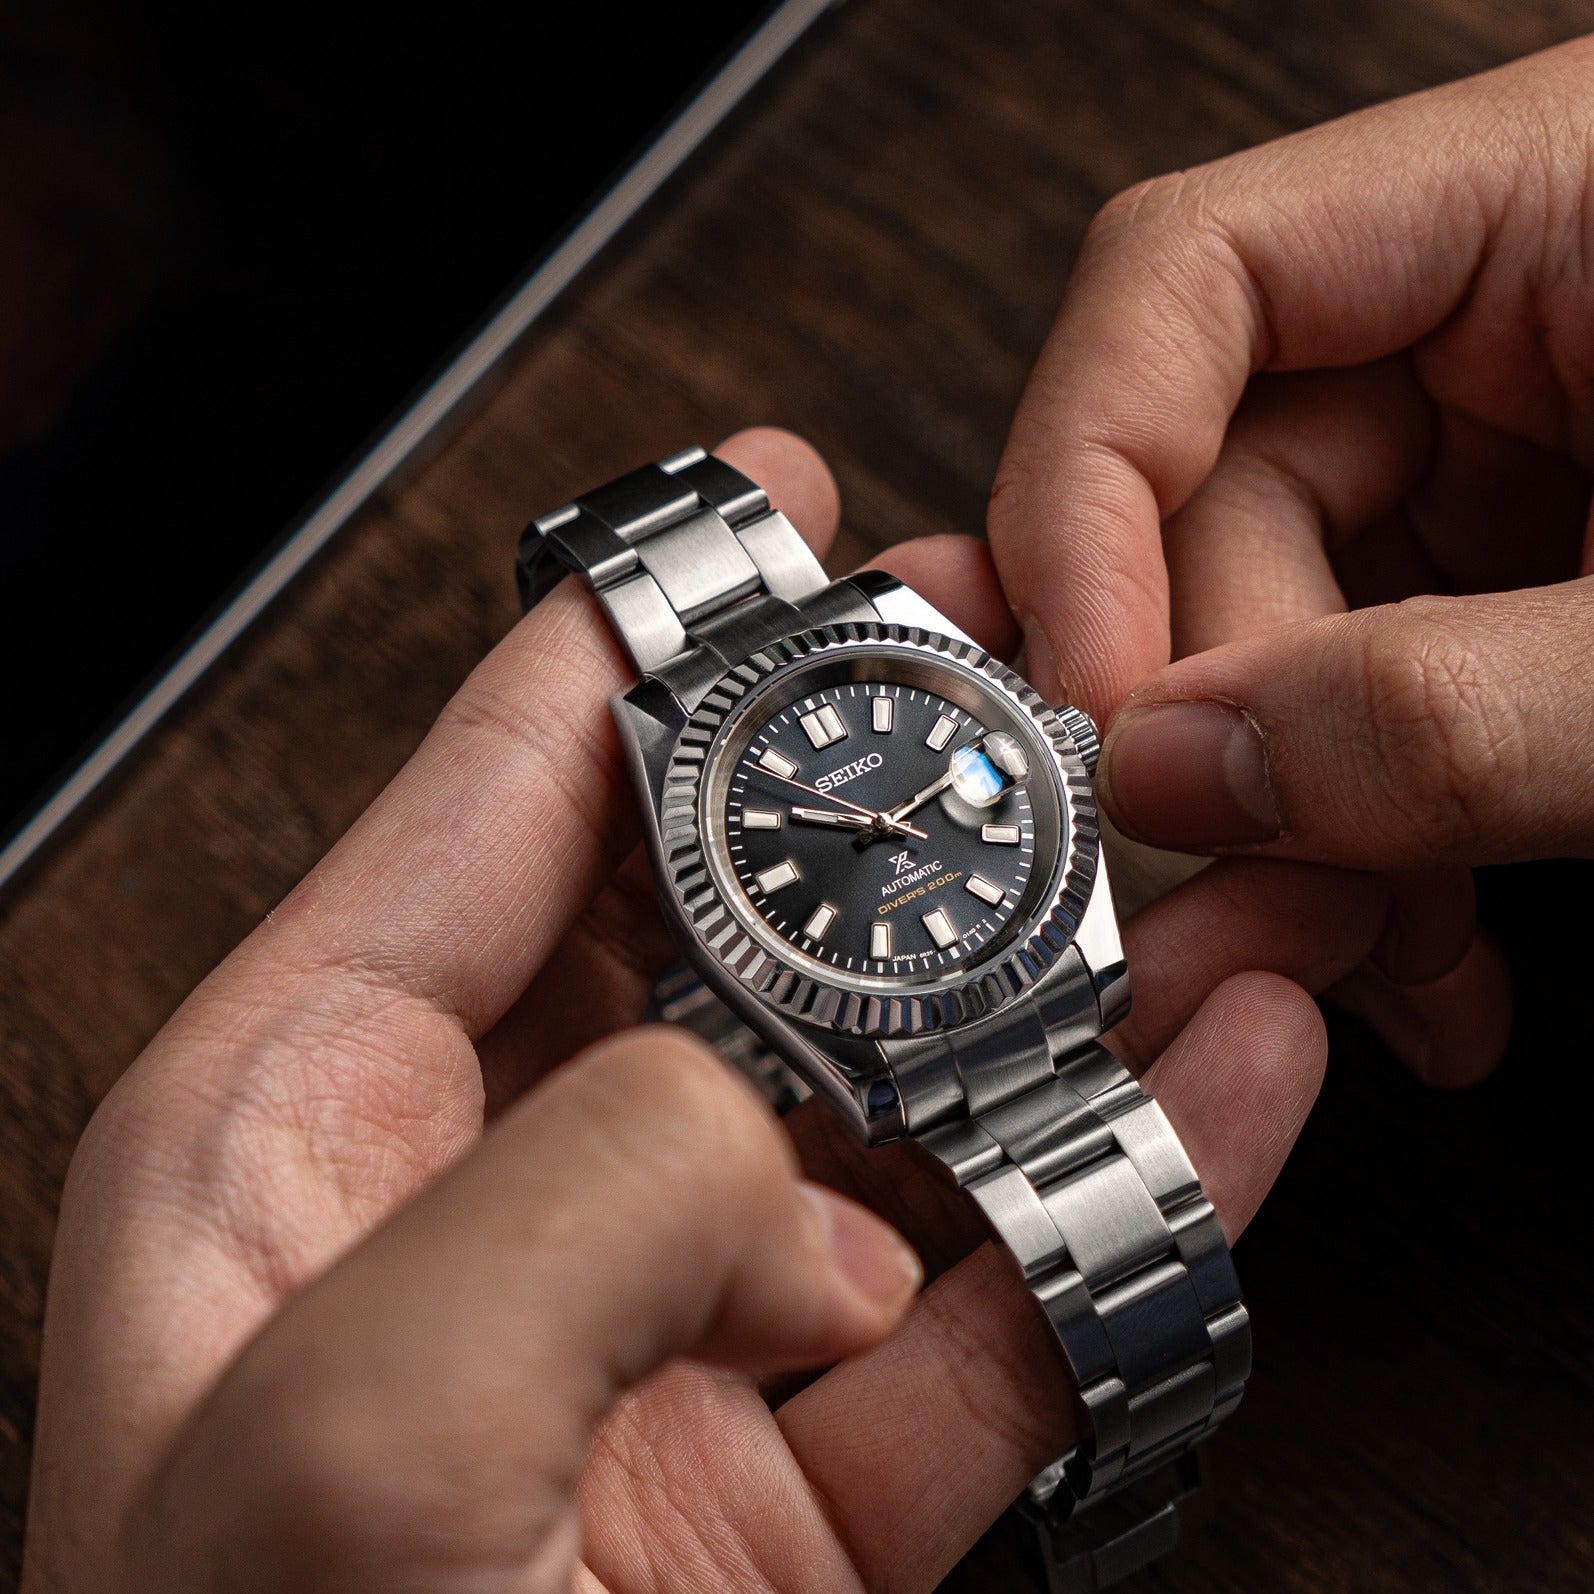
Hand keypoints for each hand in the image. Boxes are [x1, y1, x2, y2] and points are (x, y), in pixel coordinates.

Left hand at [28, 432, 1394, 1593]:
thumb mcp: (363, 1453)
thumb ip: (582, 1189)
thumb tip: (775, 1119)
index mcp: (306, 1119)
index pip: (510, 789)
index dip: (652, 625)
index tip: (781, 499)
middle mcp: (484, 1191)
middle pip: (732, 917)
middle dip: (897, 791)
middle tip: (1034, 679)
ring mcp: (652, 1328)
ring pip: (894, 1097)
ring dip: (1057, 987)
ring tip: (1206, 870)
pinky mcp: (785, 1478)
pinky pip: (983, 1294)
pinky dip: (1114, 1186)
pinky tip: (1227, 1076)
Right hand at [985, 41, 1593, 1083]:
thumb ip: (1466, 710)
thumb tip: (1187, 769)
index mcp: (1562, 194)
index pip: (1190, 279)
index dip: (1084, 482)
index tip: (1079, 693)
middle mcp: (1501, 308)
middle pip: (1214, 495)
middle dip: (1219, 724)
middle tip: (1236, 888)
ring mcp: (1502, 449)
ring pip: (1270, 627)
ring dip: (1295, 821)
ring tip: (1373, 954)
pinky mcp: (1513, 574)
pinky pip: (1355, 696)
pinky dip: (1362, 839)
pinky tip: (1418, 942)